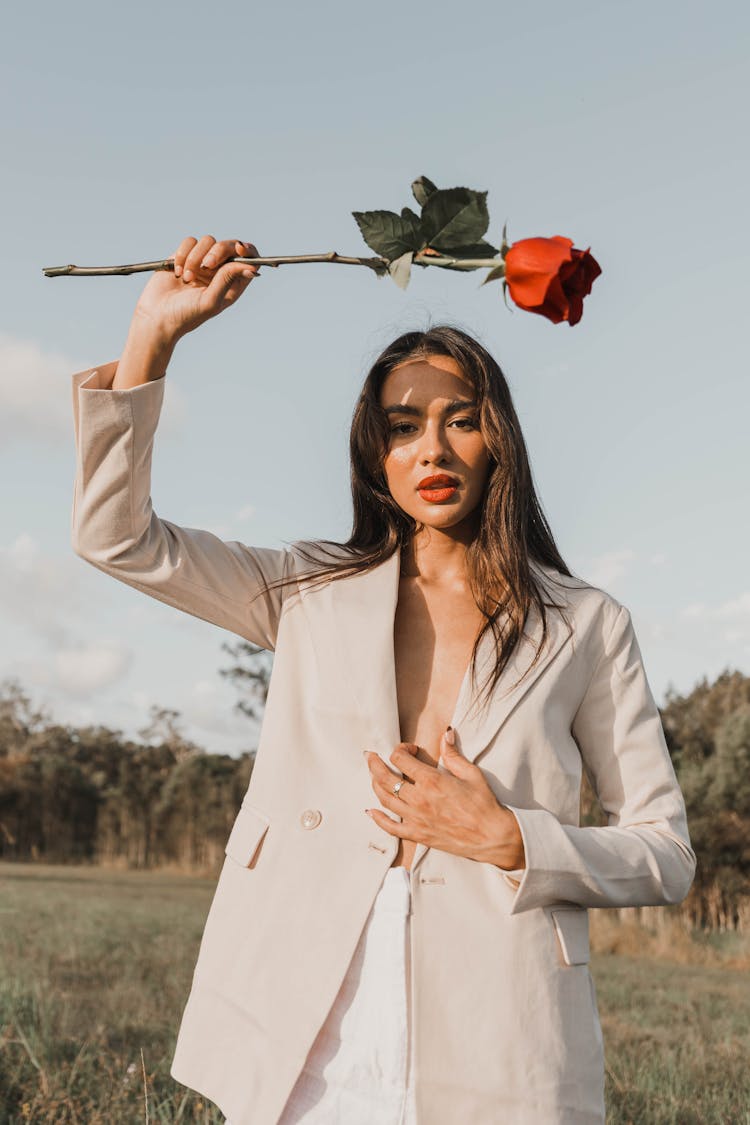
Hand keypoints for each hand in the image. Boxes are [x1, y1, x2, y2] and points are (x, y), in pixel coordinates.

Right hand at [131, 234, 261, 348]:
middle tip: (207, 265)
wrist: (156, 315)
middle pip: (230, 246)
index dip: (248, 251)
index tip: (239, 250)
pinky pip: (190, 242)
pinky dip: (183, 254)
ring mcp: (202, 262)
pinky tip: (177, 273)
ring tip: (187, 278)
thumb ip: (227, 280)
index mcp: (232, 284)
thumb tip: (250, 266)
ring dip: (196, 258)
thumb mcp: (210, 301)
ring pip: (208, 241)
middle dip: (219, 251)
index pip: (249, 261)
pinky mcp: (184, 255)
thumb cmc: (186, 315)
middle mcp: (220, 272)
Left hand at [364, 730, 525, 869]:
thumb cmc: (484, 804)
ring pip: (384, 799)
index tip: (410, 749)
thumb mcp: (471, 773)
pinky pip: (390, 828)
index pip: (401, 759)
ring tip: (372, 776)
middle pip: (385, 777)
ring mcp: (416, 818)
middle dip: (374, 763)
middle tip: (370, 756)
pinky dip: (378, 819)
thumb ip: (453, 754)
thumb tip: (446, 734)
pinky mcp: (418, 834)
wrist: (492, 836)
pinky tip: (371, 811)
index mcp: (431, 781)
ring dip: (374, 785)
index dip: (401, 749)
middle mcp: (419, 799)